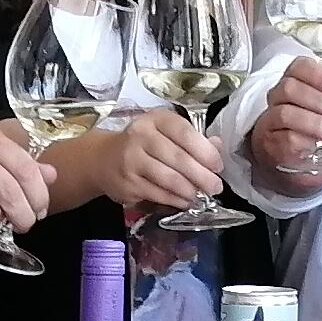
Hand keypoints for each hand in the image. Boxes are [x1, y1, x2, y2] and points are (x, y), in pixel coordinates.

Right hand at [103, 107, 225, 213]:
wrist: (102, 159)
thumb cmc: (142, 145)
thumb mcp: (165, 133)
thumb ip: (192, 139)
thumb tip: (218, 147)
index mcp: (156, 119)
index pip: (185, 133)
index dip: (205, 151)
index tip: (218, 166)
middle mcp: (141, 136)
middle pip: (179, 159)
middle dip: (203, 176)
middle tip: (215, 187)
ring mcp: (132, 160)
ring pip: (170, 179)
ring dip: (190, 191)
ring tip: (201, 195)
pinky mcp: (128, 183)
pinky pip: (159, 194)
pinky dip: (176, 200)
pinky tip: (185, 200)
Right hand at [247, 58, 321, 177]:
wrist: (302, 164)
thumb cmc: (316, 133)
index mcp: (294, 82)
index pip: (299, 67)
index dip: (318, 74)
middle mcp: (278, 98)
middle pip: (290, 89)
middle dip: (321, 101)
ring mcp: (270, 122)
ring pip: (286, 114)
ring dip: (317, 124)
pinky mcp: (270, 145)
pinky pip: (286, 139)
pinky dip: (307, 143)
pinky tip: (318, 147)